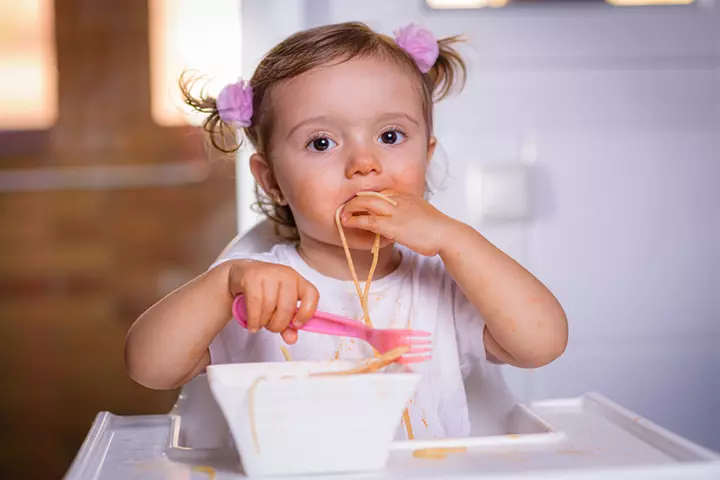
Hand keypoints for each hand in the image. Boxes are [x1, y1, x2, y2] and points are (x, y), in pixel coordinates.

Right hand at [227, 260, 318, 343]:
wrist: (242, 273)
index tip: (297, 324)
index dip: (307, 312)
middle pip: (287, 306)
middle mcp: (286, 275)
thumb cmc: (265, 291)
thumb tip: (291, 339)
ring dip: (264, 322)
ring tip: (260, 324)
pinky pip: (255, 303)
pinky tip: (253, 325)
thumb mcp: (279, 306)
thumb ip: (288, 324)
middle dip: (278, 325)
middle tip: (271, 327)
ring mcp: (269, 274)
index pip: (312, 294)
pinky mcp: (252, 277)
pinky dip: (254, 319)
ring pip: (270, 306)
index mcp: (298, 281)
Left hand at [340, 191, 456, 255]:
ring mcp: (395, 211)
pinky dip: (355, 220)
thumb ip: (410, 217)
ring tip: (342, 215)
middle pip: (372, 194)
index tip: (362, 205)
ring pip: (366, 203)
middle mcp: (399, 200)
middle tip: (347, 208)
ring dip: (351, 208)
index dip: (370, 198)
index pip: (384, 192)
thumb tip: (401, 226)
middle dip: (356, 200)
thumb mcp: (422, 216)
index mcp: (407, 196)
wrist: (447, 234)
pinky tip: (347, 222)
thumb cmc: (438, 230)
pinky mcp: (392, 225)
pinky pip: (368, 220)